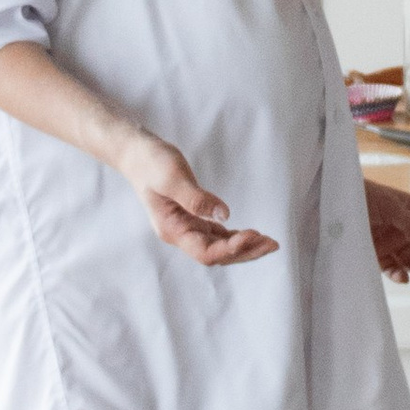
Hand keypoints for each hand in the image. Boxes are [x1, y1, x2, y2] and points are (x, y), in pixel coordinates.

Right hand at [118, 132, 279, 267]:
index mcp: (172, 230)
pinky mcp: (192, 218)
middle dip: (244, 251)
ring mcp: (186, 228)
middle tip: (272, 244)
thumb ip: (196, 198)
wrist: (137, 154)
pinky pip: (217, 235)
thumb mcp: (172, 177)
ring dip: (243, 246)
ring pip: (218, 247)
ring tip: (268, 242)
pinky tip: (251, 234)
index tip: (253, 235)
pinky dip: (235, 236)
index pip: (205, 252)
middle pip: (216, 255)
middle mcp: (180, 234)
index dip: (230, 248)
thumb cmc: (151, 163)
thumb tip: (224, 215)